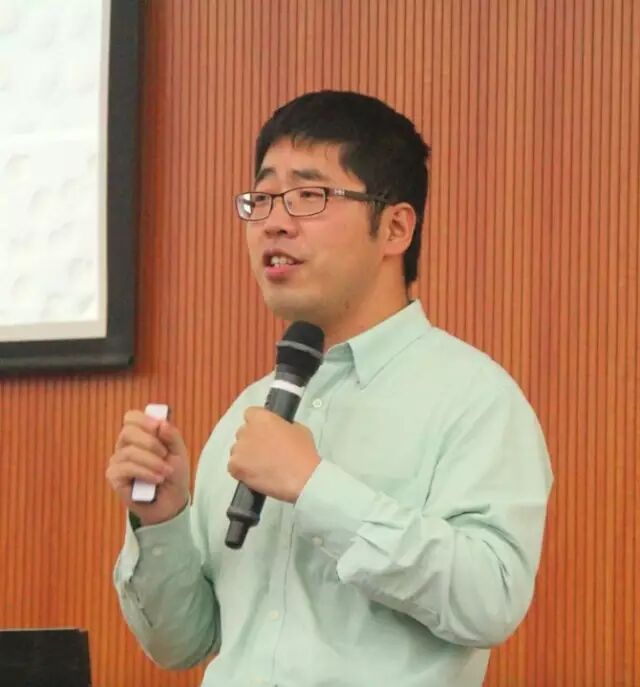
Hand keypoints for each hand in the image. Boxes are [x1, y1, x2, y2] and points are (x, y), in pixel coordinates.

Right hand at [106, 410, 189, 525]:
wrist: (171, 502)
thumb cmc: (173, 474)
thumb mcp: (179, 452)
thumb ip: (171, 436)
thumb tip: (161, 423)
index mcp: (139, 435)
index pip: (131, 418)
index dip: (144, 420)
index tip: (158, 427)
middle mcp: (125, 445)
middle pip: (128, 432)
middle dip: (150, 442)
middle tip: (164, 454)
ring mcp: (118, 461)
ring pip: (129, 452)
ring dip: (152, 462)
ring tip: (165, 472)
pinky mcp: (114, 477)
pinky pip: (126, 468)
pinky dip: (145, 472)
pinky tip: (156, 479)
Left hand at [228, 407, 319, 502]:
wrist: (302, 478)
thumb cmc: (303, 454)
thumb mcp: (299, 429)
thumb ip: (283, 425)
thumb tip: (279, 430)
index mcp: (261, 418)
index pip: (250, 413)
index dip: (257, 423)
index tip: (263, 431)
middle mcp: (246, 430)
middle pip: (242, 433)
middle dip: (251, 441)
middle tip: (264, 451)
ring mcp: (239, 449)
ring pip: (237, 450)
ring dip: (246, 456)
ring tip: (261, 466)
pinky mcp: (235, 466)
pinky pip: (233, 467)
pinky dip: (242, 471)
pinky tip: (255, 474)